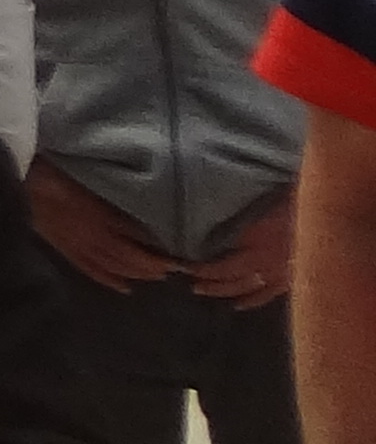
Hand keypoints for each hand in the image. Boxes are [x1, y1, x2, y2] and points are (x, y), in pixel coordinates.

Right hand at [23, 158, 182, 291]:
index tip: (177, 249)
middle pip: (129, 255)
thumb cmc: (49, 170)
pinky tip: (124, 288)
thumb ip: (107, 194)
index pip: (135, 235)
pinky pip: (90, 270)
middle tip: (174, 269)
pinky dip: (109, 280)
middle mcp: (93, 235)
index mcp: (100, 214)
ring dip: (136, 273)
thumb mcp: (84, 178)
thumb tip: (136, 202)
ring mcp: (79, 245)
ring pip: (113, 266)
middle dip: (152, 264)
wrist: (16, 180)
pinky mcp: (65, 249)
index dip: (156, 244)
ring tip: (156, 277)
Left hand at [185, 188, 294, 305]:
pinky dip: (252, 300)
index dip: (200, 269)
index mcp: (253, 242)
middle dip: (207, 281)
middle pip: (230, 278)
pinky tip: (239, 304)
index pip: (220, 264)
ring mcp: (280, 274)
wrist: (325, 217)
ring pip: (246, 289)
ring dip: (223, 291)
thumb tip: (207, 217)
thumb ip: (237, 215)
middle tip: (189, 282)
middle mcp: (264, 262)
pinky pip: (269, 295)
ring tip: (202, 291)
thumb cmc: (291, 200)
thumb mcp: (259, 202)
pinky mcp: (293, 278)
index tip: (180, 266)